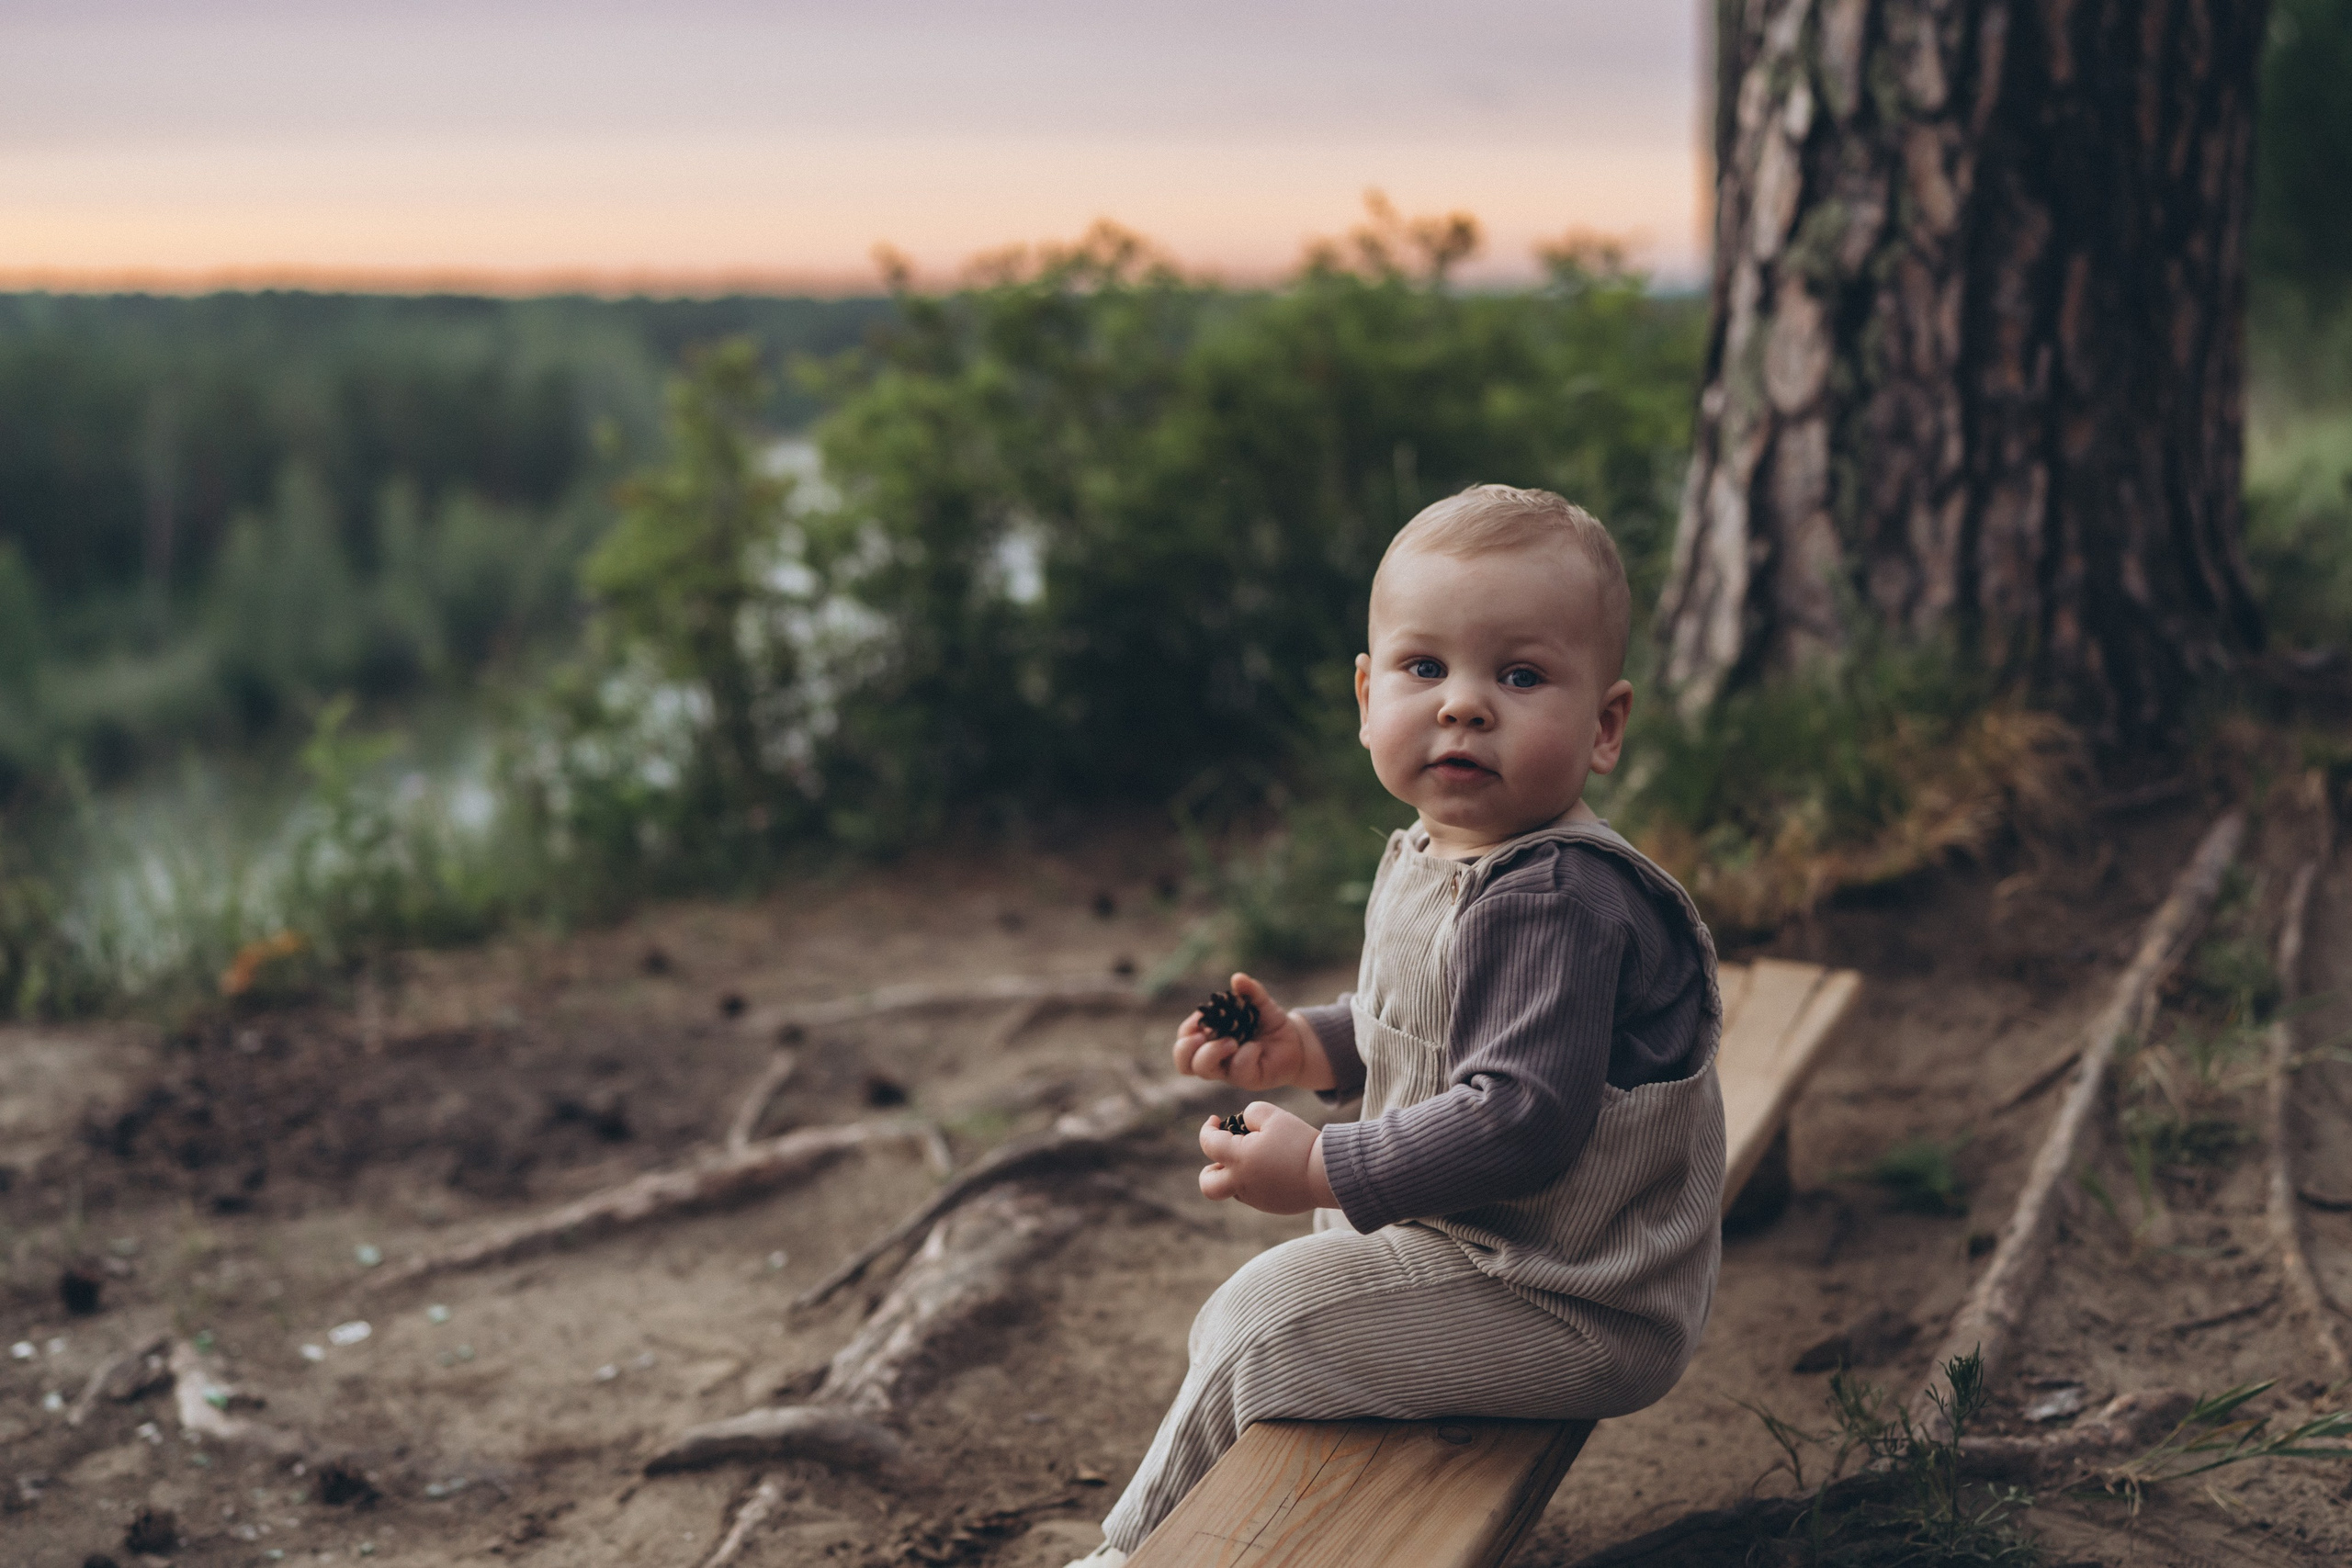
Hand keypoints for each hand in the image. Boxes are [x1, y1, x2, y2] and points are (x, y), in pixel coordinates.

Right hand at [1172, 973, 1334, 1091]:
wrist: (1297, 1043)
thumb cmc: (1271, 1024)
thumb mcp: (1262, 1004)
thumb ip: (1250, 992)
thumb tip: (1237, 978)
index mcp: (1211, 1039)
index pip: (1185, 1041)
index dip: (1186, 1031)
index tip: (1200, 1016)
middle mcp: (1215, 1058)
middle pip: (1184, 1063)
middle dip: (1185, 1049)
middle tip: (1202, 1037)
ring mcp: (1230, 1070)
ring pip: (1204, 1070)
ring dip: (1212, 1053)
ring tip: (1231, 1041)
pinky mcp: (1248, 1079)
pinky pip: (1238, 1069)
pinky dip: (1246, 1054)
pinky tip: (1258, 1047)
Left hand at [1198, 1102, 1337, 1215]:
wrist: (1328, 1174)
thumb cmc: (1300, 1142)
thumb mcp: (1273, 1116)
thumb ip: (1250, 1113)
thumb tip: (1241, 1124)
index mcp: (1239, 1159)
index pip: (1208, 1144)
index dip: (1207, 1128)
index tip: (1216, 1120)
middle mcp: (1242, 1183)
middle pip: (1208, 1185)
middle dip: (1209, 1169)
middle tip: (1222, 1157)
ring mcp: (1257, 1198)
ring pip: (1233, 1189)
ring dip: (1236, 1173)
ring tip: (1259, 1155)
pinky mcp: (1272, 1206)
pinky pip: (1254, 1194)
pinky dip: (1256, 1181)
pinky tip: (1274, 1167)